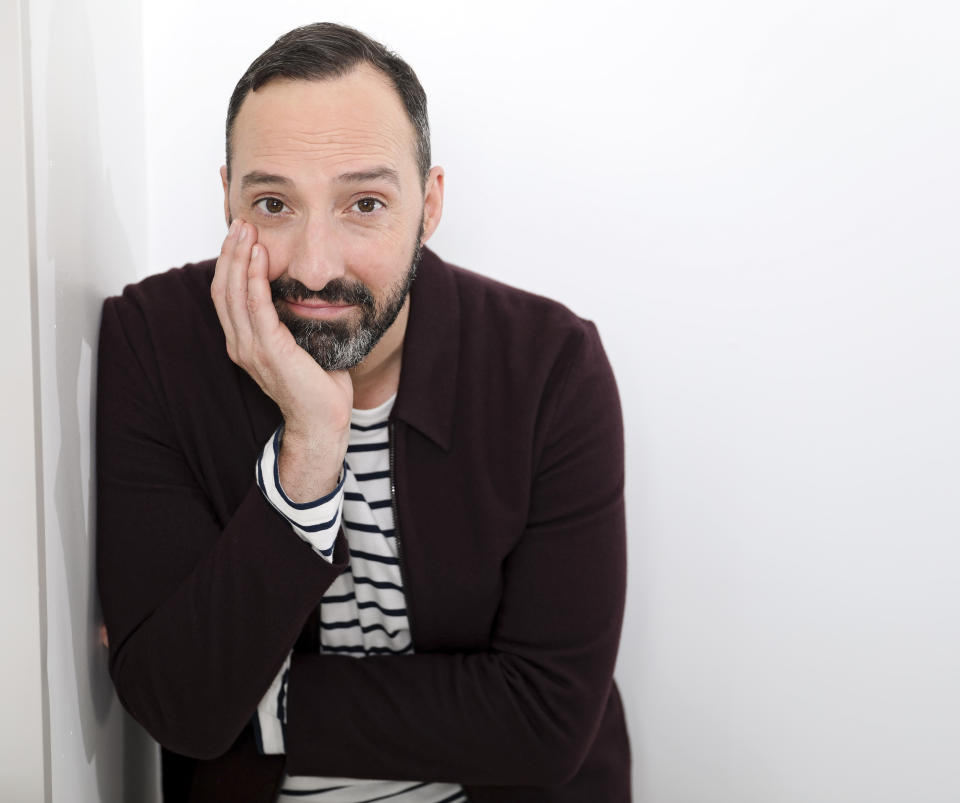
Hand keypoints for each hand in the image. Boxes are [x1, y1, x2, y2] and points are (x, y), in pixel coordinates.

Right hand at [211, 219, 351, 500]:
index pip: (226, 293)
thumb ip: (290, 318)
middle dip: (230, 252)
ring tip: (246, 230)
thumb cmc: (317, 383)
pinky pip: (256, 309)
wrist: (323, 419)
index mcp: (244, 341)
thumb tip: (300, 289)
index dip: (229, 261)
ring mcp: (251, 349)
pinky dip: (254, 280)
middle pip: (222, 288)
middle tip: (240, 221)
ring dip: (239, 258)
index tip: (240, 233)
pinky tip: (259, 257)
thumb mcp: (299, 342)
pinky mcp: (269, 352)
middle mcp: (240, 344)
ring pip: (234, 294)